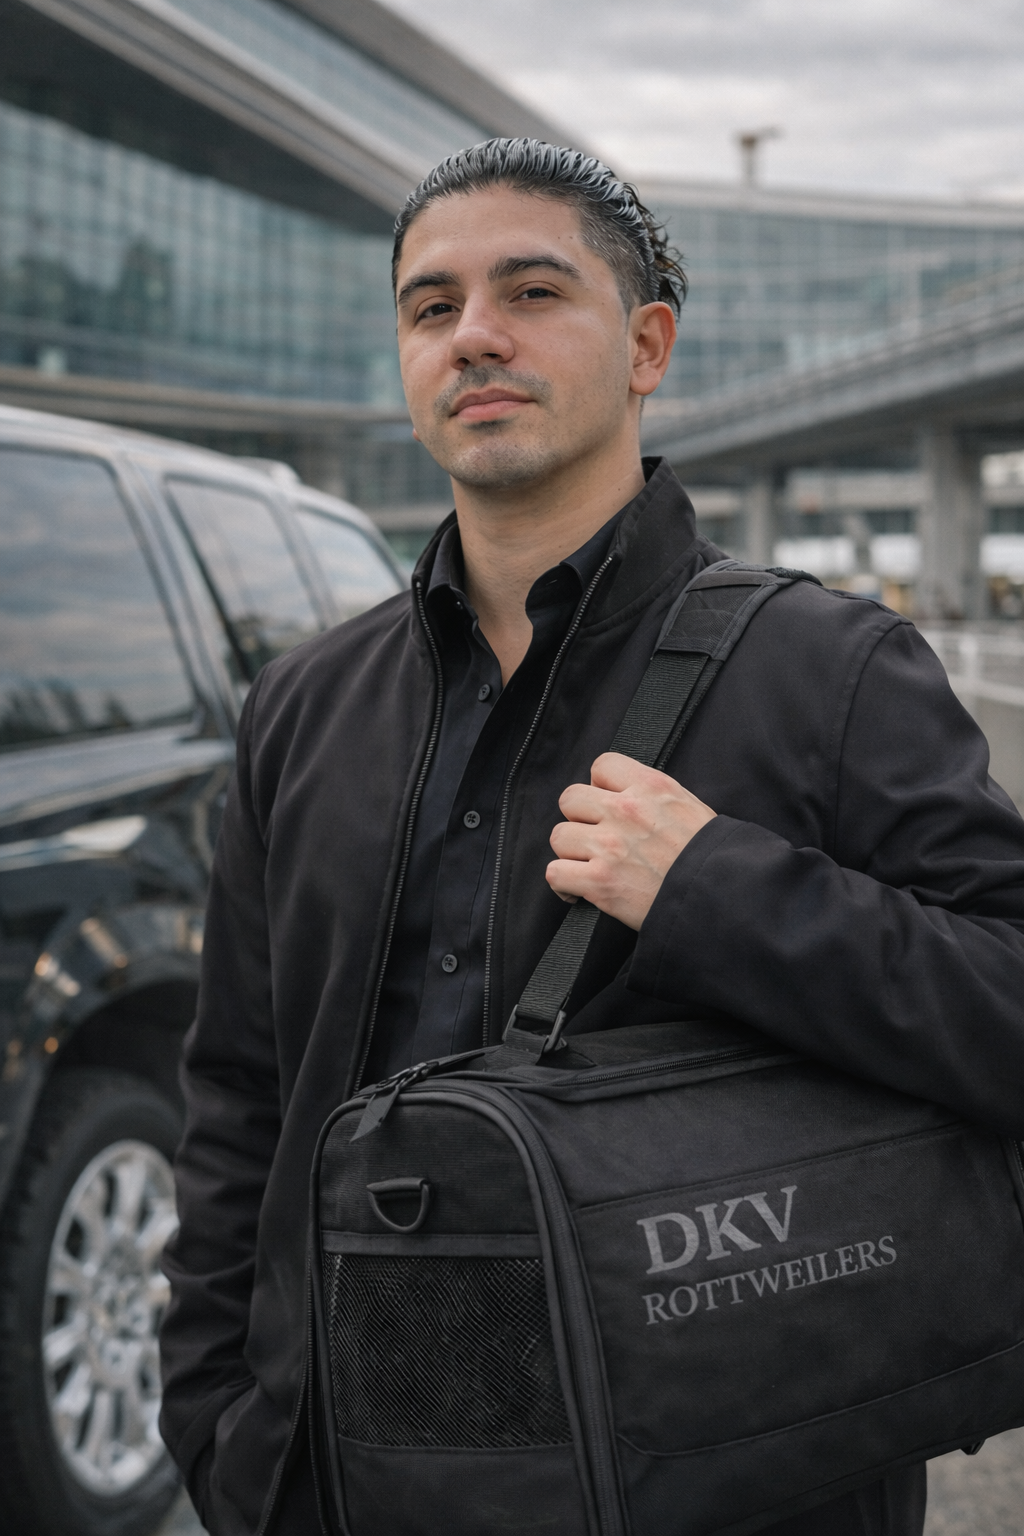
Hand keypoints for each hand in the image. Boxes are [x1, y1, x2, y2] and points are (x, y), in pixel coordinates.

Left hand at [546, 752, 715, 930]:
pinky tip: (577, 889)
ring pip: (560, 836)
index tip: (607, 803)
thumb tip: (628, 796)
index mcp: (651, 787)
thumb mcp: (689, 807)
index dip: (600, 786)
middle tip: (596, 837)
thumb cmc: (713, 857)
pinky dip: (563, 884)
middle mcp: (625, 811)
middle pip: (571, 798)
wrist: (722, 896)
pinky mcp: (600, 882)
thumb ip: (654, 796)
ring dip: (571, 852)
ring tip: (588, 864)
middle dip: (580, 819)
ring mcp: (609, 846)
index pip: (602, 765)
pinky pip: (555, 873)